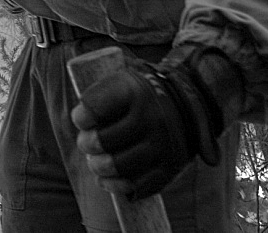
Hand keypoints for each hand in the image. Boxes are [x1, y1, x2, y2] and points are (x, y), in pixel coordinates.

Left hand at [70, 49, 235, 200]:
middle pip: (104, 140)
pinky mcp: (171, 166)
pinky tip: (106, 179)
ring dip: (99, 167)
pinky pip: (140, 185)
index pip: (96, 107)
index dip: (82, 117)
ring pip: (119, 165)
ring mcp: (163, 143)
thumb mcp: (122, 82)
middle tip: (86, 143)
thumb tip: (82, 120)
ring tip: (95, 162)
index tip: (81, 119)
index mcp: (135, 92)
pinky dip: (118, 185)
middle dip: (87, 144)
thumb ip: (98, 100)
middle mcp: (152, 117)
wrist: (186, 101)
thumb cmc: (139, 95)